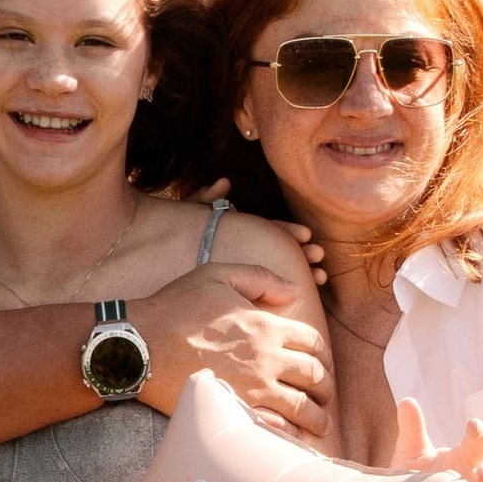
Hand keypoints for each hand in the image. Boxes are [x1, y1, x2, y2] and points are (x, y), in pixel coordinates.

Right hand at [137, 262, 331, 432]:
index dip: (322, 354)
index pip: (313, 342)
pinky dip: (289, 434)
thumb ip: (261, 278)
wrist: (140, 344)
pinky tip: (292, 436)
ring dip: (316, 418)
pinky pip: (274, 428)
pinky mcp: (235, 410)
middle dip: (326, 388)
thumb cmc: (175, 306)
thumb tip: (295, 290)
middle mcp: (267, 359)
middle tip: (325, 396)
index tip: (320, 363)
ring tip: (319, 424)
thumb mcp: (218, 274)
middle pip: (314, 377)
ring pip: (301, 408)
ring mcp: (253, 388)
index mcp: (267, 326)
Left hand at [190, 177, 332, 295]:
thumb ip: (204, 200)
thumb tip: (223, 183)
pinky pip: (269, 293)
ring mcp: (248, 272)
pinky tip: (304, 299)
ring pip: (282, 272)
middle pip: (283, 252)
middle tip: (317, 255)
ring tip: (320, 276)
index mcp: (243, 233)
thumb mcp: (189, 217)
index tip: (305, 234)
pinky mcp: (246, 293)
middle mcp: (251, 252)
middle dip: (303, 253)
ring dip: (304, 273)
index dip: (288, 232)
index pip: (272, 230)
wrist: (162, 264)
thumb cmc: (178, 238)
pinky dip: (286, 296)